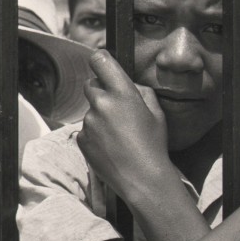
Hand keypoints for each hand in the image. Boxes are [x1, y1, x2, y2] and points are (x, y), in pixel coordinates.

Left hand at [79, 49, 169, 198]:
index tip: (103, 66)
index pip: (100, 60)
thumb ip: (142, 92)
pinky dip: (96, 136)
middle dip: (102, 92)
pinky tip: (111, 147)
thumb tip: (129, 85)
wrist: (143, 179)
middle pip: (91, 85)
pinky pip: (86, 130)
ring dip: (100, 118)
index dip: (101, 61)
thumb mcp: (157, 114)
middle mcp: (102, 104)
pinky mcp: (82, 139)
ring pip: (90, 111)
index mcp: (123, 93)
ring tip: (119, 137)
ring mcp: (89, 122)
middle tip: (117, 110)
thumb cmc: (154, 146)